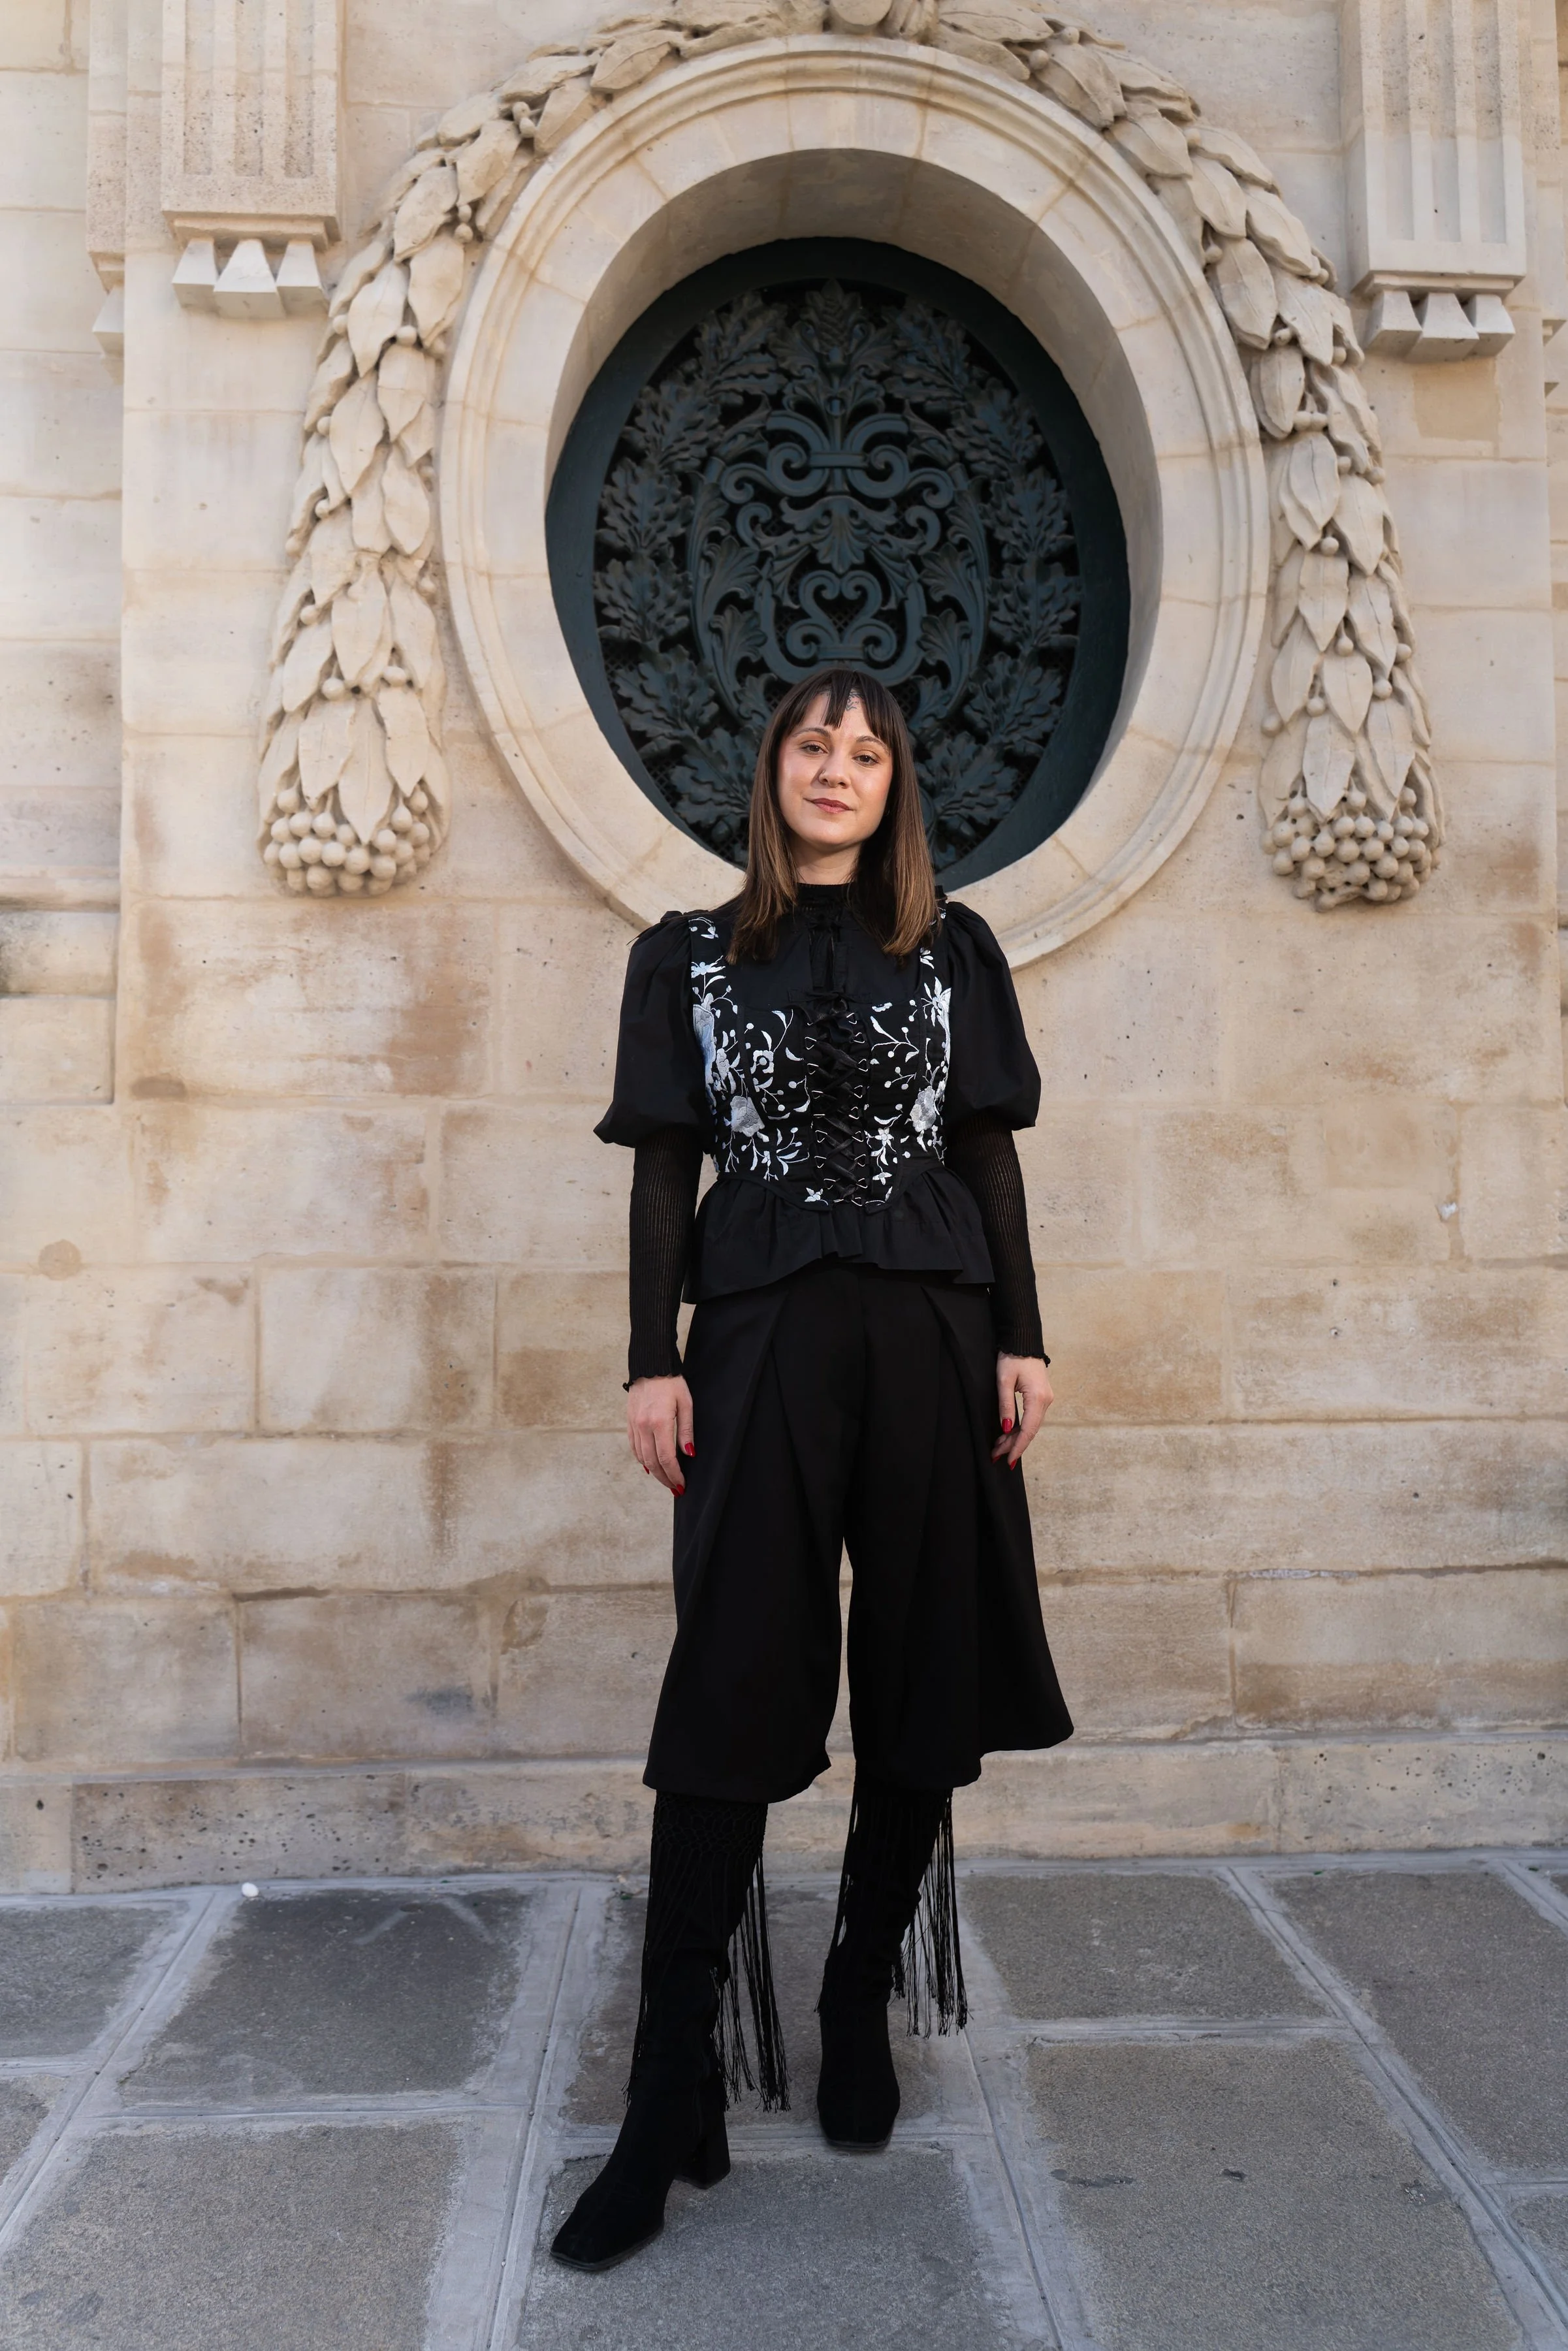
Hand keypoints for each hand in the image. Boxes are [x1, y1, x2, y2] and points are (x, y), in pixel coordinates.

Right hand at [628, 1374, 693, 1494]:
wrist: (650, 1365)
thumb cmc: (671, 1382)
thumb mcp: (686, 1404)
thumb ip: (686, 1431)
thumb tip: (689, 1454)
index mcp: (659, 1422)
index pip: (666, 1458)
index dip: (674, 1474)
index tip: (681, 1484)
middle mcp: (643, 1426)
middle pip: (653, 1462)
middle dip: (665, 1478)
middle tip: (675, 1488)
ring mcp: (634, 1425)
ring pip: (641, 1457)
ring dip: (653, 1472)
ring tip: (665, 1479)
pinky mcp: (629, 1422)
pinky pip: (634, 1446)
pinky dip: (641, 1459)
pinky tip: (649, 1465)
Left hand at [992, 1354, 1051, 1468]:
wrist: (1023, 1340)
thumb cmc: (1012, 1357)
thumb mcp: (1003, 1381)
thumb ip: (1005, 1406)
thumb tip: (1006, 1429)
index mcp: (1038, 1398)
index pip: (1029, 1429)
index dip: (1018, 1446)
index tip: (1008, 1460)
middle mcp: (1046, 1401)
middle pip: (1030, 1430)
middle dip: (1013, 1445)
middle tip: (995, 1455)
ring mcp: (1045, 1399)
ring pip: (1031, 1425)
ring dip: (1015, 1437)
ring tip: (998, 1447)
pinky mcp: (1041, 1397)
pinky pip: (1031, 1418)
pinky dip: (1019, 1427)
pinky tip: (1007, 1434)